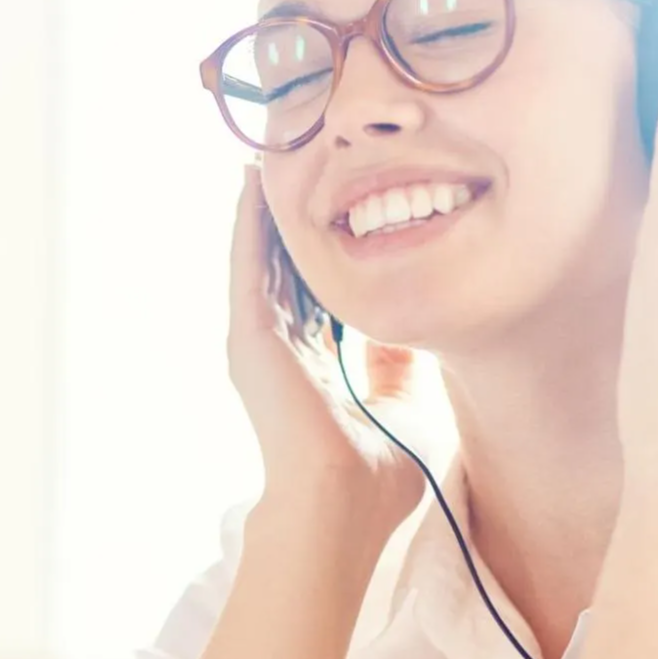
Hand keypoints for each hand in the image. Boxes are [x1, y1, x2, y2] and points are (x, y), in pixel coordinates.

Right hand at [228, 166, 426, 552]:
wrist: (343, 508)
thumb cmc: (378, 478)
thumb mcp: (406, 402)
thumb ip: (401, 363)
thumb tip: (409, 326)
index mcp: (316, 368)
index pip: (318, 294)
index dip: (327, 249)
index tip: (340, 204)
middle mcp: (282, 350)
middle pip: (285, 266)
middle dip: (293, 216)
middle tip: (297, 159)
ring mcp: (260, 343)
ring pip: (262, 257)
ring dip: (266, 206)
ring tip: (268, 151)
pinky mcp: (249, 338)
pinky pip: (248, 265)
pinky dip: (249, 222)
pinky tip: (253, 179)